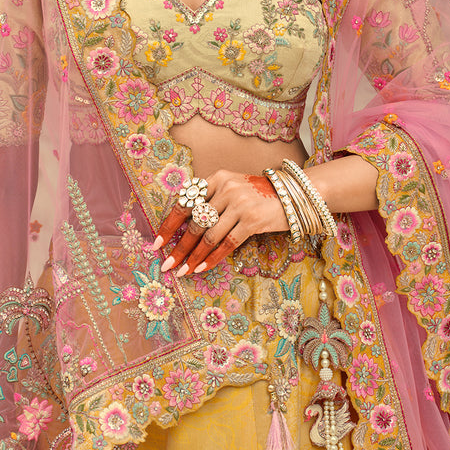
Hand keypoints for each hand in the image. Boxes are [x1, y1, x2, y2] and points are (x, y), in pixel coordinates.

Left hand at [151, 170, 288, 276]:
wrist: (293, 195)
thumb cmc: (258, 195)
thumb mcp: (233, 188)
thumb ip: (211, 201)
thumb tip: (184, 228)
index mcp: (217, 178)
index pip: (186, 202)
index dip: (169, 224)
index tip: (157, 242)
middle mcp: (226, 188)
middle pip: (194, 223)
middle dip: (178, 247)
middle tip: (166, 263)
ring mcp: (239, 204)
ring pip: (208, 236)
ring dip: (192, 257)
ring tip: (182, 271)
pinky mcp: (252, 220)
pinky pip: (226, 244)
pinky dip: (212, 258)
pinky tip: (202, 268)